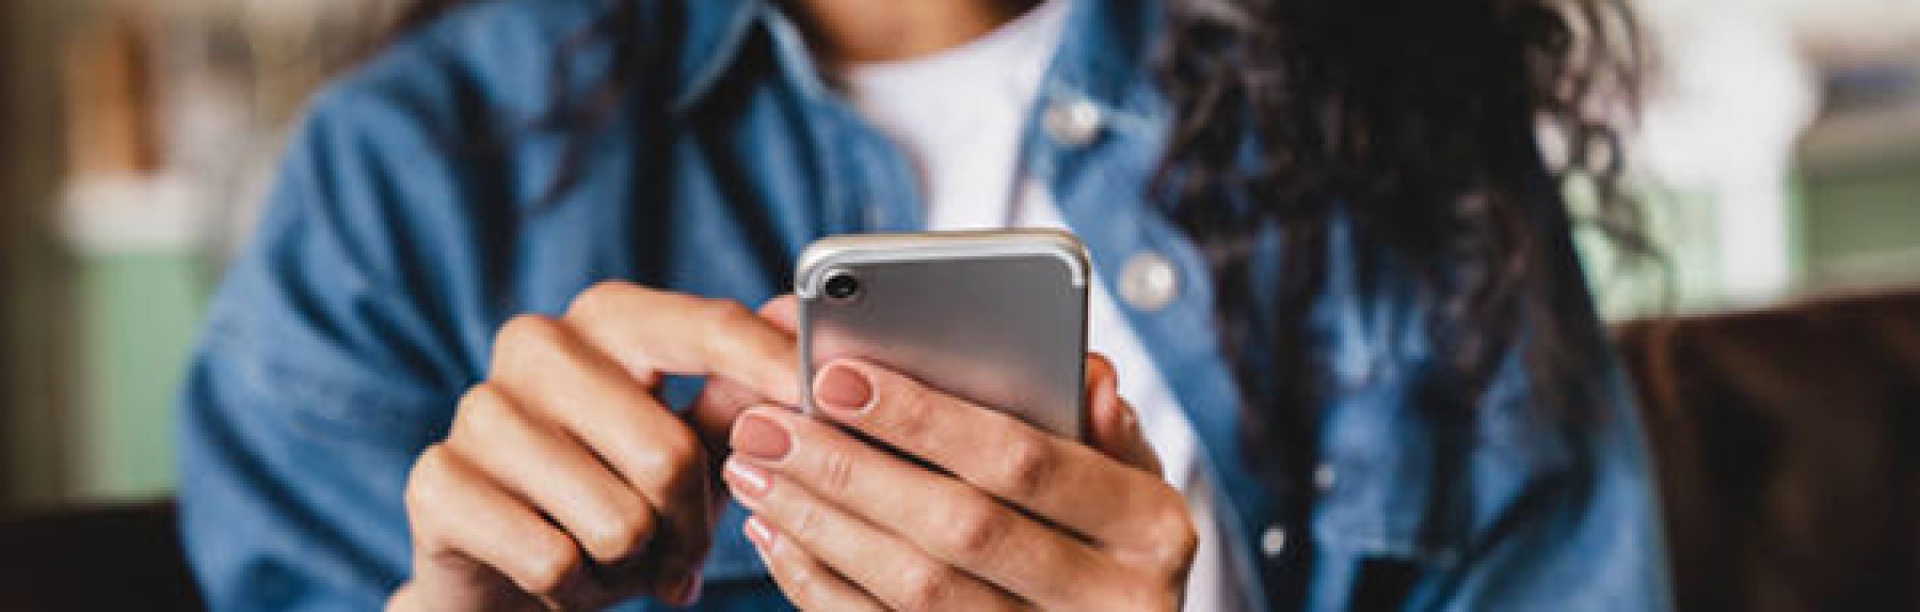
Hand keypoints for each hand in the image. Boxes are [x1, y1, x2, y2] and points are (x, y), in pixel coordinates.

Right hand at [390, 284, 802, 610]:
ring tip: (610, 557)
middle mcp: (536, 344)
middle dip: (690, 526)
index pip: (706, 327)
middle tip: (679, 553)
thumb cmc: (613, 497)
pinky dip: (576, 591)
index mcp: (607, 317)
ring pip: (616, 519)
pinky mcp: (436, 482)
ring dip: (631, 565)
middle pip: (668, 452)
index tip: (824, 398)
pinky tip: (561, 578)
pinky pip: (554, 560)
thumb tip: (802, 331)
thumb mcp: (688, 449)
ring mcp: (479, 409)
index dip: (771, 368)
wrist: (501, 577)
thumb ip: (741, 398)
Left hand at [723, 353, 1197, 610]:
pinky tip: (779, 536)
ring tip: (755, 469)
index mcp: (1152, 527)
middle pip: (959, 527)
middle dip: (850, 470)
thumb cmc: (1107, 533)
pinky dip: (822, 587)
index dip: (926, 418)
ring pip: (916, 591)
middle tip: (766, 424)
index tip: (836, 375)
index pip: (1024, 459)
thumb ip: (1100, 422)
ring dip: (821, 526)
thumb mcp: (1127, 474)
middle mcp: (1116, 601)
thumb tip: (1090, 372)